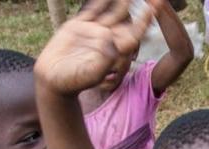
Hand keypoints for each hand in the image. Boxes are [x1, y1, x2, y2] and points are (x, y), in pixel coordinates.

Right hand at [34, 0, 155, 94]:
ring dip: (122, 0)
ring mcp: (93, 31)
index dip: (145, 21)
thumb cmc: (74, 81)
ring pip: (111, 11)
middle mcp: (107, 39)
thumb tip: (109, 39)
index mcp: (115, 51)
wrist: (53, 79)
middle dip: (139, 8)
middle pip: (126, 20)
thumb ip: (104, 58)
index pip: (134, 34)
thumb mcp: (91, 72)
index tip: (155, 8)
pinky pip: (92, 9)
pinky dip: (100, 0)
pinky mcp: (78, 26)